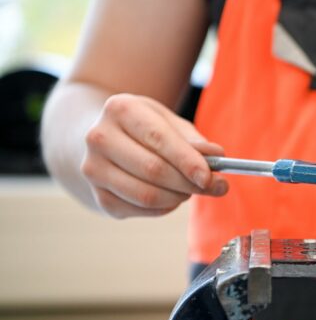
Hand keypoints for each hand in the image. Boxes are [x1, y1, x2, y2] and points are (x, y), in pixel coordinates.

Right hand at [80, 93, 227, 217]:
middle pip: (153, 169)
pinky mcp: (99, 196)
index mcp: (120, 109)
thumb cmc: (145, 129)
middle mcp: (100, 138)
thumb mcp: (169, 123)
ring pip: (146, 195)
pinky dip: (165, 207)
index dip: (187, 160)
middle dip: (189, 183)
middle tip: (214, 187)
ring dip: (178, 197)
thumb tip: (216, 155)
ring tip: (190, 189)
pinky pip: (141, 209)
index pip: (158, 138)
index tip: (209, 176)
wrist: (104, 140)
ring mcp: (94, 169)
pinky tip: (170, 196)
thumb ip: (194, 140)